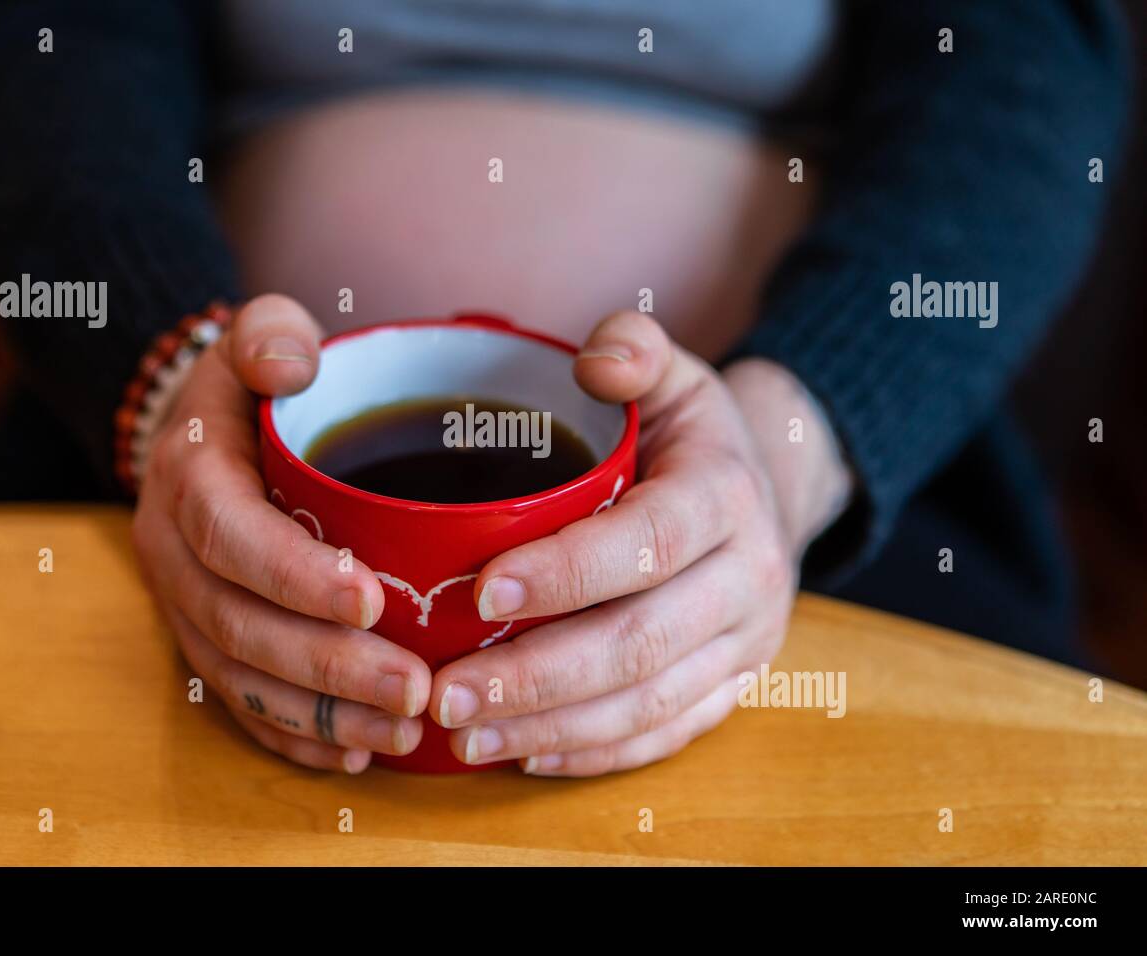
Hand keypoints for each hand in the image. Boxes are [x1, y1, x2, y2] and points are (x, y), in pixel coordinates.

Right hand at [132, 295, 430, 772]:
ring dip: (322, 715)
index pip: (232, 536)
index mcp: (189, 479)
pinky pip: (239, 703)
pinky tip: (355, 754)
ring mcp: (185, 607)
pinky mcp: (205, 641)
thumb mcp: (255, 335)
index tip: (373, 600)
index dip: (295, 575)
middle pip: (241, 626)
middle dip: (328, 665)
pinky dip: (295, 737)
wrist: (197, 434)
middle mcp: (175, 554)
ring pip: (243, 679)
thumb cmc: (246, 388)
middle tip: (414, 688)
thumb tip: (292, 362)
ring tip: (402, 731)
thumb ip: (270, 335)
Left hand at [429, 311, 852, 775]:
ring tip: (464, 737)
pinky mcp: (733, 687)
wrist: (770, 495)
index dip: (566, 573)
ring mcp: (745, 644)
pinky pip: (667, 735)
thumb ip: (635, 350)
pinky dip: (594, 754)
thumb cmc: (691, 438)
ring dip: (551, 728)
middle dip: (537, 677)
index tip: (479, 593)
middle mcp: (748, 579)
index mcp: (726, 496)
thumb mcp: (674, 375)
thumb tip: (594, 361)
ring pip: (649, 705)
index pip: (647, 543)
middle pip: (641, 642)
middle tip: (445, 693)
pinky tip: (524, 755)